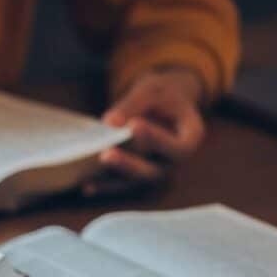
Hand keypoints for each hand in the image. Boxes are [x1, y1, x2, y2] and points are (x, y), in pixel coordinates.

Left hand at [86, 68, 205, 195]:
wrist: (163, 106)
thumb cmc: (160, 96)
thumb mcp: (152, 91)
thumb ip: (133, 104)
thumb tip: (110, 122)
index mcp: (190, 138)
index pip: (178, 147)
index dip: (157, 139)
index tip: (134, 125)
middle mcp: (174, 161)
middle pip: (153, 171)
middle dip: (129, 164)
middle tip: (106, 155)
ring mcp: (156, 171)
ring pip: (134, 181)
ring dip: (112, 178)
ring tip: (89, 174)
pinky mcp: (137, 176)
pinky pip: (120, 184)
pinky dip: (104, 185)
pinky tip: (87, 185)